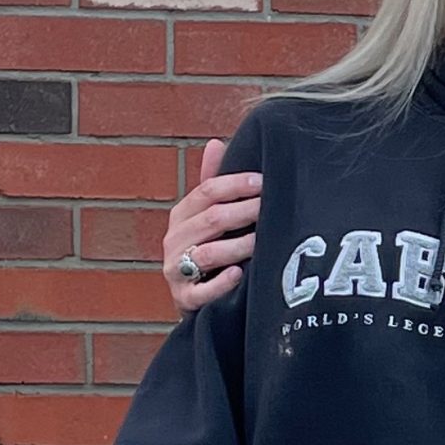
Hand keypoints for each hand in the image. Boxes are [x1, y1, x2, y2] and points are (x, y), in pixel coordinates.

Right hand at [163, 137, 260, 312]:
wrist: (195, 301)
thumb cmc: (207, 252)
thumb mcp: (206, 218)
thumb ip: (211, 185)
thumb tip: (215, 143)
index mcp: (181, 215)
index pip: (206, 191)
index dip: (235, 184)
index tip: (263, 181)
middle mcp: (174, 239)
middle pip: (211, 219)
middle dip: (244, 212)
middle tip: (270, 207)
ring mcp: (176, 270)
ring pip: (208, 253)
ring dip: (238, 246)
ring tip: (262, 241)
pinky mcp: (184, 299)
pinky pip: (202, 291)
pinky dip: (220, 282)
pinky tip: (239, 273)